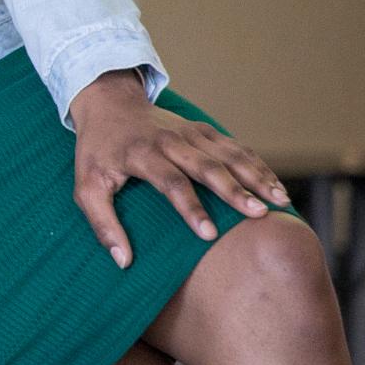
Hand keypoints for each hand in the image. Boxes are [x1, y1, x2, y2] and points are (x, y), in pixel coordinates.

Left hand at [69, 70, 289, 268]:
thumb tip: (123, 261)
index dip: (190, 208)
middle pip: (208, 165)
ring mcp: (190, 132)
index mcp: (141, 153)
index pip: (171, 182)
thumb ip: (101, 223)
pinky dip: (257, 165)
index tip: (209, 235)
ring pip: (229, 154)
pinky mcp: (203, 130)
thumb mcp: (86, 186)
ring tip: (279, 201)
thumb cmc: (97, 152)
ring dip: (255, 176)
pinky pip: (235, 147)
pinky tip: (275, 186)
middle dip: (234, 190)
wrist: (109, 104)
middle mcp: (170, 140)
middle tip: (257, 215)